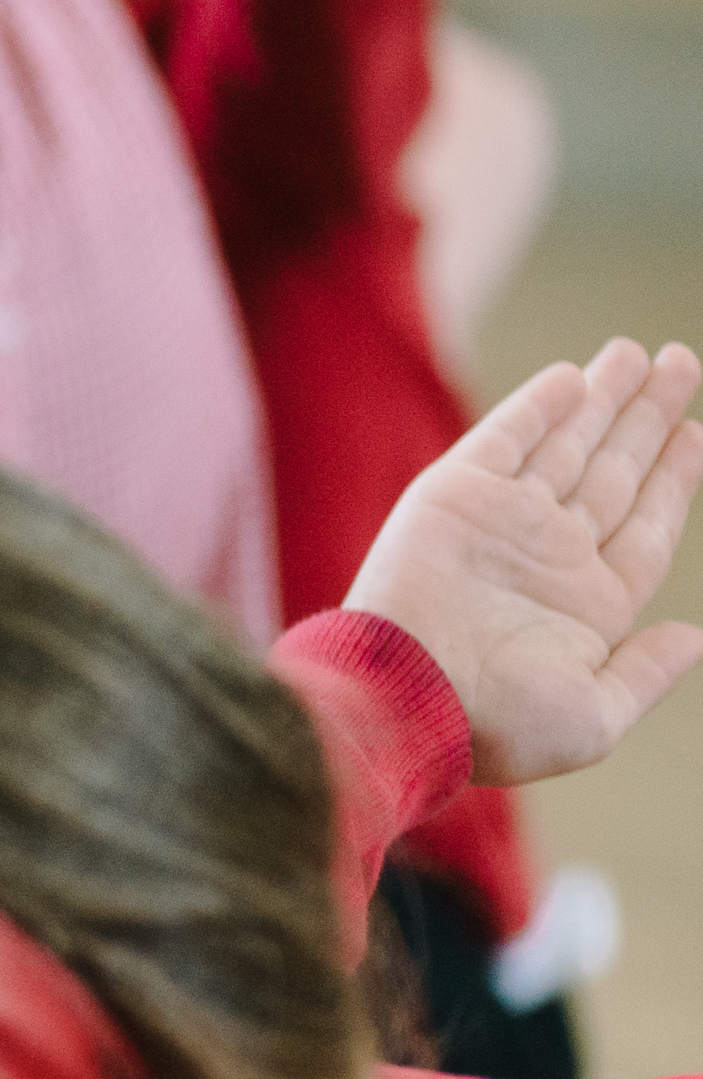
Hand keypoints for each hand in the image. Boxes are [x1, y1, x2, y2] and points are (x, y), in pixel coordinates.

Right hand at [348, 337, 702, 787]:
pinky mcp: (456, 496)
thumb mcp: (595, 717)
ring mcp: (503, 522)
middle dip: (649, 418)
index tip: (693, 432)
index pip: (643, 524)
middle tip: (683, 363)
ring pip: (569, 444)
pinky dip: (541, 406)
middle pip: (614, 471)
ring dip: (607, 398)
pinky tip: (576, 377)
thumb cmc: (497, 724)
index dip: (673, 477)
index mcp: (587, 604)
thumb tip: (694, 638)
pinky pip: (507, 438)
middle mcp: (549, 554)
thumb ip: (646, 672)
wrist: (405, 698)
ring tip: (644, 354)